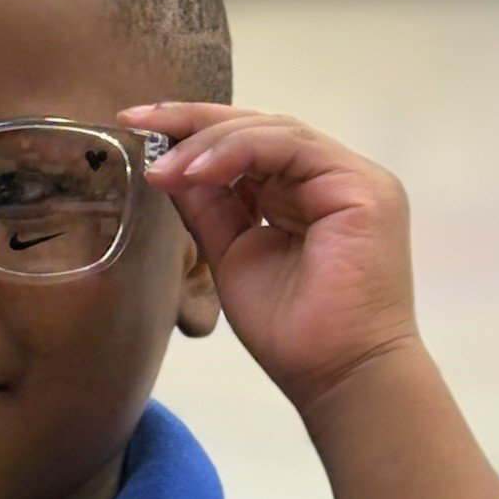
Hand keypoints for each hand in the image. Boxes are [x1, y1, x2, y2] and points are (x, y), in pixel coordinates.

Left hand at [128, 103, 420, 413]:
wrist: (337, 376)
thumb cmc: (292, 332)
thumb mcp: (231, 256)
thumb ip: (209, 208)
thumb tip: (169, 168)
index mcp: (305, 194)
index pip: (247, 146)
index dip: (193, 133)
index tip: (136, 128)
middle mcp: (331, 179)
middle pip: (258, 128)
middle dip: (193, 122)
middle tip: (137, 124)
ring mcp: (350, 179)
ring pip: (272, 131)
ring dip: (209, 143)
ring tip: (164, 168)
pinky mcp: (361, 187)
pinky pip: (293, 147)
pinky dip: (241, 152)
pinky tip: (199, 171)